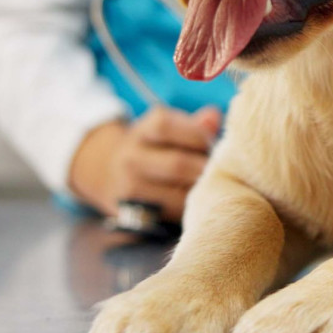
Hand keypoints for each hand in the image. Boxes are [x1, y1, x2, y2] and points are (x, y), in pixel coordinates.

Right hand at [68, 105, 222, 220]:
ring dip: (200, 192)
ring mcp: (129, 187)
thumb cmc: (153, 148)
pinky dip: (187, 210)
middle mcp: (131, 158)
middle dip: (205, 169)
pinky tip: (194, 204)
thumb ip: (194, 125)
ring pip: (176, 194)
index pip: (167, 126)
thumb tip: (214, 118)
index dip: (197, 134)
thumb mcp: (167, 129)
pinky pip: (170, 214)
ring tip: (212, 188)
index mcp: (142, 131)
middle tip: (224, 172)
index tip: (213, 143)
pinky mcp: (132, 213)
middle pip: (176, 164)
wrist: (108, 172)